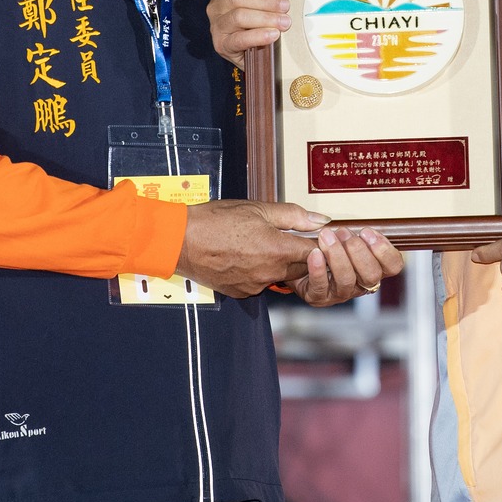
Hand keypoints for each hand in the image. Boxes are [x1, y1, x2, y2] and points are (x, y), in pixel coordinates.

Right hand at [177, 199, 328, 297]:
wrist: (180, 241)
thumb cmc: (216, 220)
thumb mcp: (258, 208)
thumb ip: (293, 215)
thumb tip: (320, 220)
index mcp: (279, 249)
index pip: (315, 252)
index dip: (320, 243)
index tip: (319, 236)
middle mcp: (271, 272)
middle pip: (301, 267)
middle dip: (301, 254)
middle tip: (290, 237)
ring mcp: (256, 285)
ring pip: (280, 276)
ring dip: (280, 263)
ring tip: (261, 244)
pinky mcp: (242, 292)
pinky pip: (260, 283)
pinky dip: (259, 271)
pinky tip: (246, 256)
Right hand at [207, 0, 288, 63]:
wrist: (247, 52)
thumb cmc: (253, 23)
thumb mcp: (255, 4)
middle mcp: (215, 6)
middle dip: (265, 1)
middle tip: (285, 6)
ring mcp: (216, 26)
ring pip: (239, 16)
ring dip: (265, 18)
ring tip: (283, 22)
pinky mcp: (222, 45)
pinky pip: (240, 39)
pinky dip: (259, 36)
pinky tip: (273, 35)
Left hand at [289, 226, 405, 305]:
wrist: (296, 259)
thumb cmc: (324, 245)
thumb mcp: (343, 234)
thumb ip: (356, 231)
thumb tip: (362, 229)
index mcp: (373, 267)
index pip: (393, 266)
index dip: (384, 250)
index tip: (367, 232)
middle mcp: (360, 284)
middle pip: (372, 275)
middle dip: (359, 251)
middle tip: (344, 233)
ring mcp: (340, 292)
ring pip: (347, 280)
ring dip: (337, 256)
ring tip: (327, 237)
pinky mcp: (319, 297)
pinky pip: (320, 286)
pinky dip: (318, 269)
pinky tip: (314, 254)